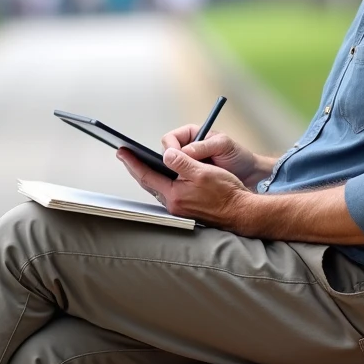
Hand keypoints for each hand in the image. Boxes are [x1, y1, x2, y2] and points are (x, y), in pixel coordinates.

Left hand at [117, 146, 250, 229]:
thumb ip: (182, 162)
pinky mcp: (187, 210)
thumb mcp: (203, 171)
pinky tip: (161, 176)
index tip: (122, 152)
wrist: (241, 212)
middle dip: (136, 168)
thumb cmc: (226, 192)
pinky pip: (167, 193)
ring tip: (139, 163)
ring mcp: (179, 209)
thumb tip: (165, 154)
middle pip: (148, 183)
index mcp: (174, 194)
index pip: (147, 175)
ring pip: (157, 188)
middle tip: (124, 155)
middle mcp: (173, 204)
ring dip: (147, 175)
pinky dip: (160, 182)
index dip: (132, 162)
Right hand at [159, 124, 266, 186]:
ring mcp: (188, 165)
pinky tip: (188, 187)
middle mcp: (187, 148)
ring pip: (170, 169)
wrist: (250, 174)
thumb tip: (183, 151)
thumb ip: (203, 146)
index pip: (170, 139)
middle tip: (177, 172)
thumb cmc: (239, 156)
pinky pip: (178, 181)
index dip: (170, 148)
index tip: (175, 158)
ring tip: (185, 180)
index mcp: (191, 135)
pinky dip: (180, 184)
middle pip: (167, 155)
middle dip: (170, 163)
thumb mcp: (223, 146)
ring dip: (175, 174)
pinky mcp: (190, 178)